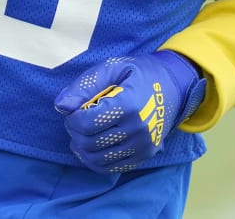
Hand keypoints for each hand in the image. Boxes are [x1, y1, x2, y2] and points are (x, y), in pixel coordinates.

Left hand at [54, 51, 206, 172]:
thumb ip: (85, 85)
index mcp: (129, 104)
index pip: (86, 123)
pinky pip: (111, 168)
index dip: (72, 118)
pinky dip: (94, 160)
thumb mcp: (112, 67)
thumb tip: (61, 106)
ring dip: (82, 147)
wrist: (174, 86)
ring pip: (98, 159)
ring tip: (82, 132)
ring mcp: (143, 145)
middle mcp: (138, 129)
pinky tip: (89, 147)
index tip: (73, 108)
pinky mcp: (144, 155)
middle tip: (76, 118)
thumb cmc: (138, 74)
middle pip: (90, 142)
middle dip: (75, 131)